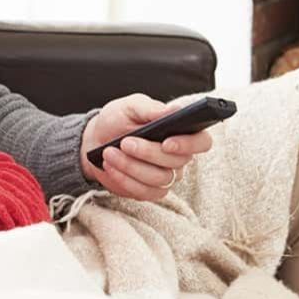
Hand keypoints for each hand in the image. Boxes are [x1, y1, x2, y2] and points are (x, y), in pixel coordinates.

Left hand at [79, 94, 213, 200]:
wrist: (96, 139)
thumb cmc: (118, 120)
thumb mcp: (131, 107)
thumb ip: (152, 109)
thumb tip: (175, 109)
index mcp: (180, 131)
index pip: (202, 142)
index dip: (188, 144)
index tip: (166, 142)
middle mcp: (178, 156)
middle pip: (176, 162)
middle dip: (148, 153)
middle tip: (125, 142)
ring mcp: (166, 176)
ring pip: (159, 179)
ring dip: (131, 166)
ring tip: (110, 152)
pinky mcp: (150, 190)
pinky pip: (144, 192)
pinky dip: (124, 179)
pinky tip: (110, 166)